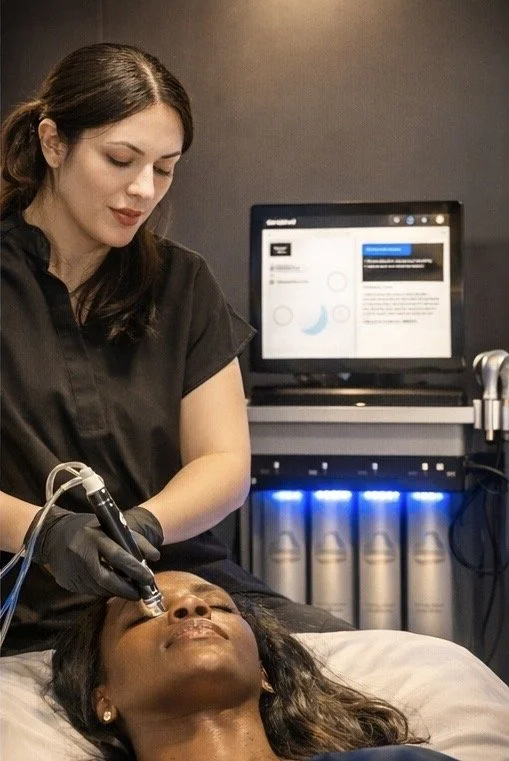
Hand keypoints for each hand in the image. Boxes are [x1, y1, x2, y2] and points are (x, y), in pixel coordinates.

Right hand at [28, 505, 162, 598]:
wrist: (50, 535)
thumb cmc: (87, 527)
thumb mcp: (110, 526)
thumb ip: (133, 539)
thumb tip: (155, 556)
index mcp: (94, 537)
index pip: (117, 555)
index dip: (134, 569)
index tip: (148, 579)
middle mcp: (82, 555)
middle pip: (107, 579)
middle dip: (126, 588)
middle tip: (141, 592)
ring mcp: (73, 571)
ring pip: (99, 588)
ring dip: (117, 591)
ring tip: (129, 589)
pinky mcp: (67, 583)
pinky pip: (90, 591)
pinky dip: (104, 590)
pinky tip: (112, 587)